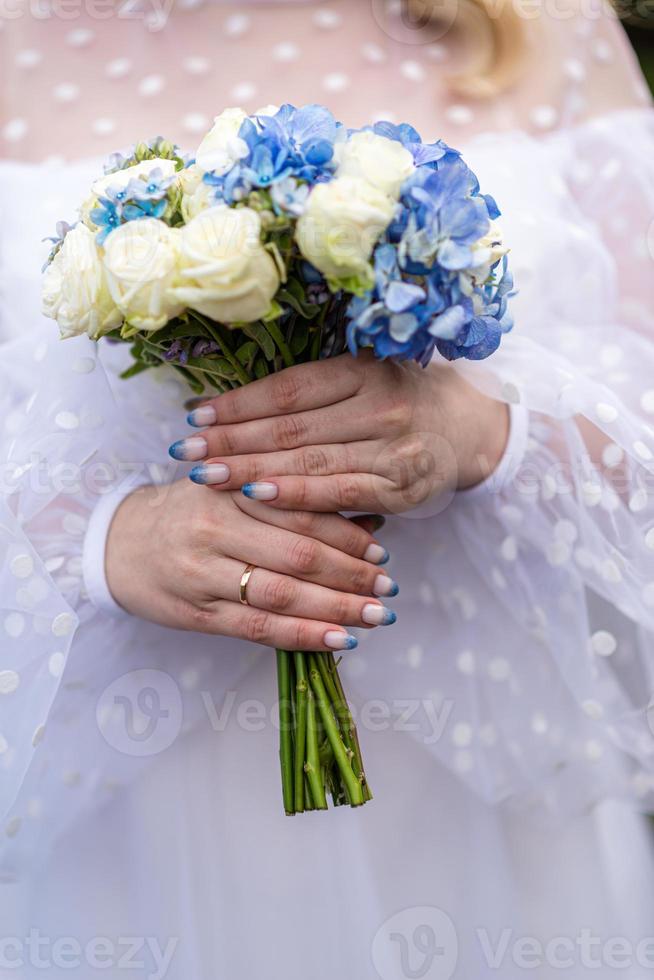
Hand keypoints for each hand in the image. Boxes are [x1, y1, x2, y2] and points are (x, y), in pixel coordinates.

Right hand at [105, 478, 396, 651]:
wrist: (118, 544)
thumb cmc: (187, 513)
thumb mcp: (232, 491)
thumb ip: (290, 503)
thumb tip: (368, 520)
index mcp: (228, 489)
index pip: (298, 512)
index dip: (345, 533)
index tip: (380, 550)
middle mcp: (216, 529)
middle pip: (297, 555)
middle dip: (349, 575)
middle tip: (387, 587)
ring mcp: (203, 575)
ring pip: (282, 594)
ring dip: (335, 609)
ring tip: (374, 617)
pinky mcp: (196, 614)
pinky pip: (257, 629)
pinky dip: (302, 636)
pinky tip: (337, 641)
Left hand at [170, 353, 508, 513]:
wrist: (466, 426)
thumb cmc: (397, 399)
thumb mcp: (360, 378)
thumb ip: (309, 392)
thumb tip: (229, 406)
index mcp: (363, 370)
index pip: (289, 389)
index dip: (239, 403)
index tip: (195, 416)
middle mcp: (380, 405)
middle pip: (292, 427)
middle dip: (232, 441)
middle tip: (184, 451)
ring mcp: (393, 448)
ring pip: (309, 462)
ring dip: (251, 470)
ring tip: (205, 475)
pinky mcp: (401, 487)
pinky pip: (339, 494)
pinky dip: (296, 497)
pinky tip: (256, 497)